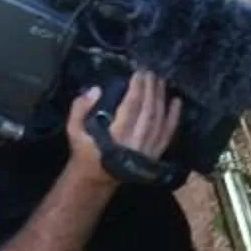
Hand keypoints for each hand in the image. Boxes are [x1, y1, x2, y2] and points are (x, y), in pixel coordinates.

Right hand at [66, 69, 181, 186]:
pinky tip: (176, 101)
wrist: (97, 178)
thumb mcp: (73, 130)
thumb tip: (96, 89)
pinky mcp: (155, 155)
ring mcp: (147, 150)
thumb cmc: (84, 150)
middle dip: (151, 89)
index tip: (138, 73)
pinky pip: (168, 134)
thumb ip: (79, 108)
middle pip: (148, 111)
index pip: (130, 107)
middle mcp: (135, 143)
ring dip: (161, 98)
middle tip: (151, 72)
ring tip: (161, 80)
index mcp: (115, 137)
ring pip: (159, 120)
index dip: (136, 89)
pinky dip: (174, 117)